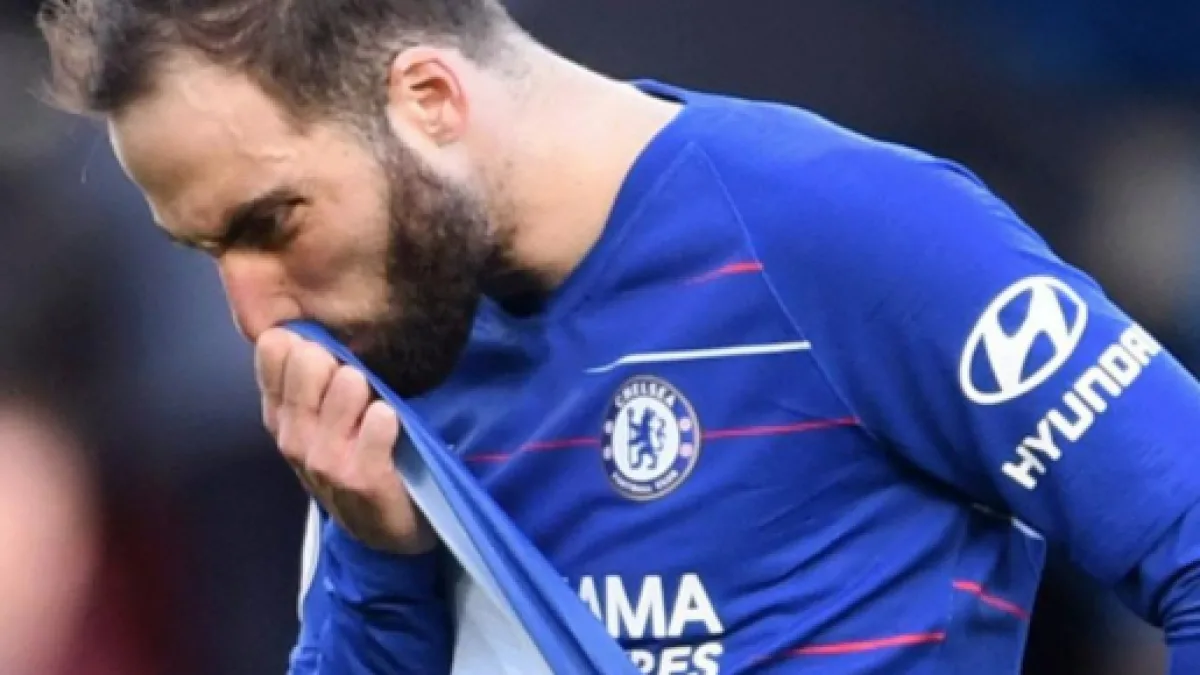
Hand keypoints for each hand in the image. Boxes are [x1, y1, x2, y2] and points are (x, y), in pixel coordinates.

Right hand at [255, 327, 435, 554]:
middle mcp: (295, 438)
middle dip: (335, 355)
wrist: (384, 530)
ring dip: (366, 385)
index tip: (327, 347)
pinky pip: (378, 425)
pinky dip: (387, 418)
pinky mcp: (363, 479)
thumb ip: (308, 378)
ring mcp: (326, 461)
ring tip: (373, 400)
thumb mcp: (319, 422)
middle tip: (354, 375)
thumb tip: (299, 325)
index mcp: (281, 416)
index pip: (274, 351)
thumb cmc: (354, 462)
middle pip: (308, 362)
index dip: (303, 337)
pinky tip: (388, 419)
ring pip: (345, 387)